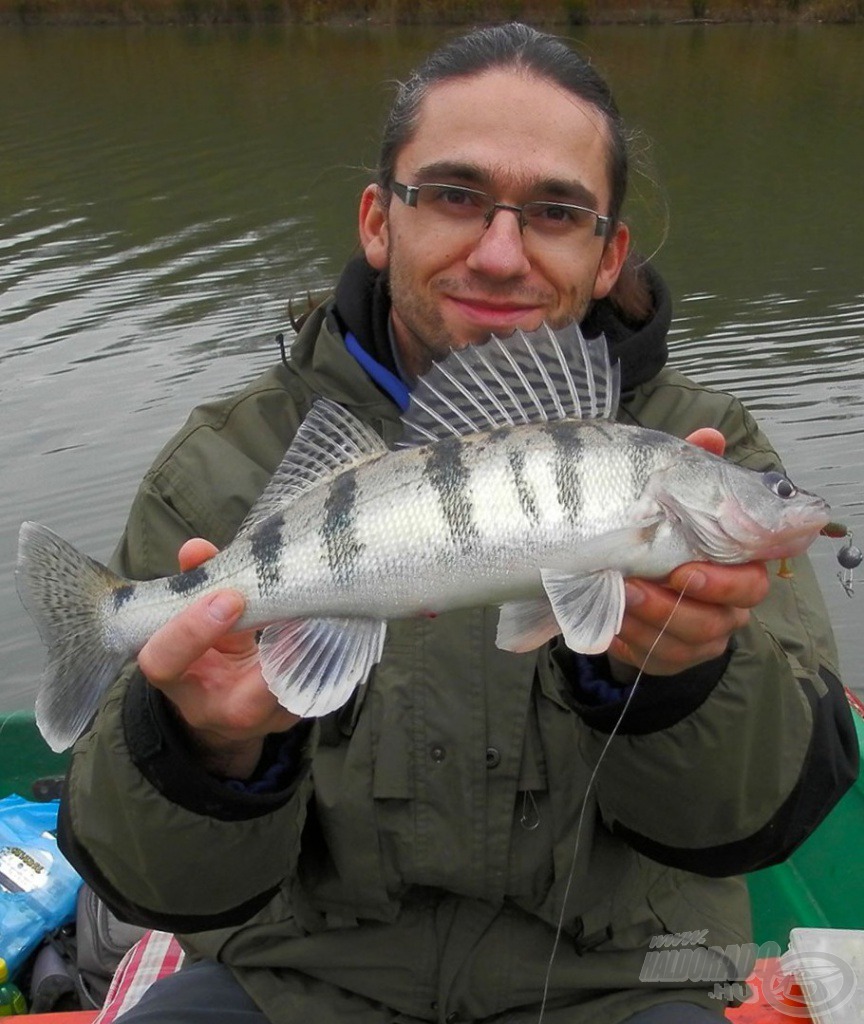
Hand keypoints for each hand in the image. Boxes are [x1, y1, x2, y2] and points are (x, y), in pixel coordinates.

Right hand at [137, 538, 299, 778]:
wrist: (223, 698)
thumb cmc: (204, 651)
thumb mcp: (192, 619)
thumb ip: (195, 585)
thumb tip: (196, 549)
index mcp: (177, 682)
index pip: (163, 663)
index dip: (191, 630)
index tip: (228, 597)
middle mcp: (215, 712)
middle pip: (242, 706)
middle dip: (273, 657)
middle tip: (295, 607)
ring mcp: (259, 722)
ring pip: (289, 701)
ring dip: (309, 655)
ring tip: (321, 611)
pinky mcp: (291, 716)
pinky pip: (312, 691)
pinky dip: (322, 657)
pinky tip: (331, 625)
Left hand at [606, 427, 769, 680]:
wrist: (632, 579)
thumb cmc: (661, 534)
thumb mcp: (673, 501)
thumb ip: (691, 472)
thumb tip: (710, 435)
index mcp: (737, 570)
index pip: (751, 583)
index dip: (722, 582)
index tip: (684, 570)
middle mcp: (725, 609)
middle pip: (718, 621)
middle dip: (674, 607)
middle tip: (637, 586)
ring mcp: (696, 638)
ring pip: (684, 645)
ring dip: (646, 623)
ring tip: (616, 598)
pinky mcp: (667, 658)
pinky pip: (652, 660)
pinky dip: (629, 642)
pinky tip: (608, 623)